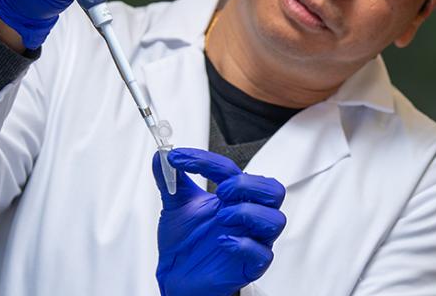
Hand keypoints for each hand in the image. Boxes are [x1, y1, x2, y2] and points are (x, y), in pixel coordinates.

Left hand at [153, 148, 286, 295]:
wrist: (178, 279)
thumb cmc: (186, 244)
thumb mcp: (175, 208)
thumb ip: (171, 181)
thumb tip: (159, 157)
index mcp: (233, 198)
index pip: (231, 171)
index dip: (206, 161)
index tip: (179, 159)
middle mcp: (247, 216)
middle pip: (272, 190)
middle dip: (248, 185)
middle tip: (222, 190)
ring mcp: (252, 240)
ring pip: (275, 220)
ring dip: (249, 213)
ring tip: (222, 217)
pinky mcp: (251, 265)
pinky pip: (263, 254)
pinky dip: (244, 245)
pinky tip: (223, 241)